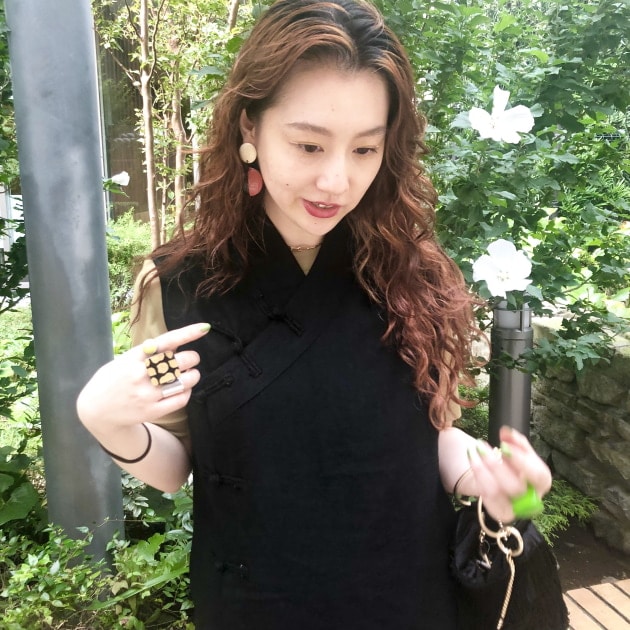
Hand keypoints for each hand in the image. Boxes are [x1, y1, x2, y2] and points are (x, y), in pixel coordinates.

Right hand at [77, 322, 209, 435]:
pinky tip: (184, 388)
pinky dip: (187, 392)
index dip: (187, 334)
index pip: (165, 341)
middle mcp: (140, 375)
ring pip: (184, 382)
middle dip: (192, 358)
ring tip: (191, 374)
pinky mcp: (152, 411)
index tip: (205, 328)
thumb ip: (148, 352)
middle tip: (192, 359)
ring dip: (193, 376)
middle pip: (179, 362)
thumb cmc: (113, 379)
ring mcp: (147, 394)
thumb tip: (176, 343)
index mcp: (133, 357)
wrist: (96, 410)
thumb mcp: (124, 359)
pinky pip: (180, 399)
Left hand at [468, 426, 551, 522]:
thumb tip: (506, 432)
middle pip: (516, 487)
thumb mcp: (517, 450)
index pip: (539, 476)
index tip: (504, 444)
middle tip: (482, 445)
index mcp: (542, 481)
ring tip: (474, 449)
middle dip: (496, 465)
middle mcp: (530, 497)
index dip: (521, 461)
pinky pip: (485, 495)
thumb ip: (515, 441)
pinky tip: (472, 457)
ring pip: (496, 492)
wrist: (498, 478)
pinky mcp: (498, 510)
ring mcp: (514, 507)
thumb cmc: (513, 463)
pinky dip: (477, 474)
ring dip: (482, 468)